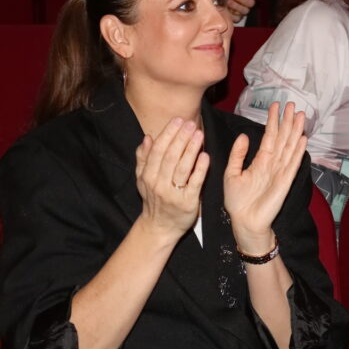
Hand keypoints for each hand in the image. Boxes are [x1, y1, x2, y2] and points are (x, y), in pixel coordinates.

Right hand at [134, 118, 209, 241]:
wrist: (160, 228)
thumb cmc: (154, 200)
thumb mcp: (143, 180)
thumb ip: (144, 159)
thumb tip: (147, 138)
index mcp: (147, 176)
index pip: (158, 150)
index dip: (168, 134)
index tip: (178, 120)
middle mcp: (158, 184)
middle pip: (170, 156)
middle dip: (181, 138)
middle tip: (191, 123)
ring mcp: (173, 194)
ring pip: (182, 168)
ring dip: (191, 149)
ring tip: (199, 134)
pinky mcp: (188, 203)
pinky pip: (194, 183)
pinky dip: (200, 169)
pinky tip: (205, 156)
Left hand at [224, 102, 306, 251]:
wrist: (244, 222)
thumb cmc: (237, 201)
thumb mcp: (231, 173)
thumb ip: (238, 155)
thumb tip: (244, 136)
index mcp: (260, 161)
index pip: (269, 136)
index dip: (273, 121)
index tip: (276, 106)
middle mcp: (272, 164)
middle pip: (283, 138)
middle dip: (287, 121)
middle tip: (293, 104)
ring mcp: (280, 172)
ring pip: (289, 146)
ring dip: (295, 131)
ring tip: (300, 115)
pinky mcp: (285, 182)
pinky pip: (292, 163)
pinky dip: (298, 151)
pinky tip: (303, 139)